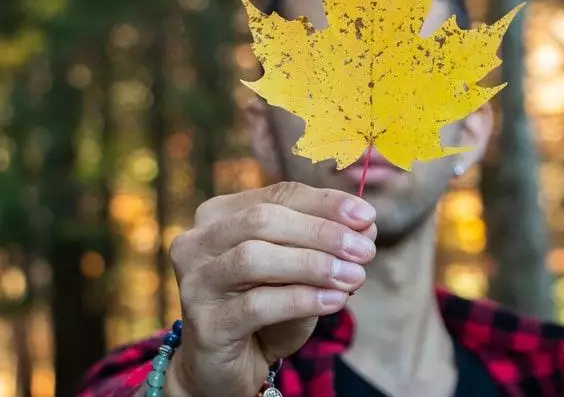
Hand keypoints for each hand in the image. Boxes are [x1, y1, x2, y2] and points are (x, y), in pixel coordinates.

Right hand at [163, 182, 377, 396]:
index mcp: (218, 215)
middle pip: (263, 220)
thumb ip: (325, 245)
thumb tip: (366, 225)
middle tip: (365, 250)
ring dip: (313, 264)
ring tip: (355, 277)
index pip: (278, 195)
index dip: (325, 203)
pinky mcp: (204, 322)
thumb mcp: (298, 272)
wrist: (227, 368)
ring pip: (254, 257)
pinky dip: (301, 299)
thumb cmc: (264, 310)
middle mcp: (196, 242)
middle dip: (322, 232)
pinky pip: (256, 304)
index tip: (367, 215)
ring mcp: (195, 282)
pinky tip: (334, 301)